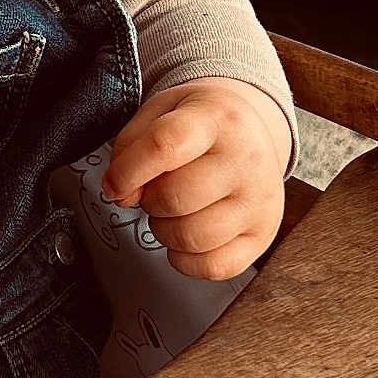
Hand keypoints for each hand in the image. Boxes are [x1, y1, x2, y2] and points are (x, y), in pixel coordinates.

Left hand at [100, 78, 288, 279]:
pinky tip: (184, 236)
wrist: (254, 128)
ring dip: (163, 230)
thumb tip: (122, 195)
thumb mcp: (160, 110)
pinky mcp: (264, 234)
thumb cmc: (201, 121)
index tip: (113, 184)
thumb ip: (130, 147)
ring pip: (192, 237)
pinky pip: (214, 266)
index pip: (164, 145)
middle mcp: (246, 159)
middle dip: (147, 201)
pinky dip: (185, 259)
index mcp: (216, 118)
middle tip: (152, 191)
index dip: (127, 171)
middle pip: (175, 197)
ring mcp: (260, 200)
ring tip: (170, 211)